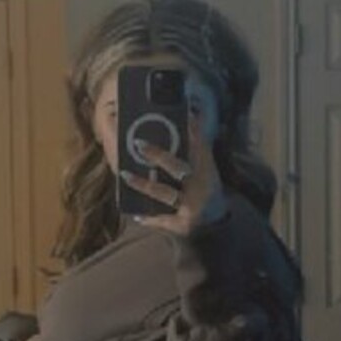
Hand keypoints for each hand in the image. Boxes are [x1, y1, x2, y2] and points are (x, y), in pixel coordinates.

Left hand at [121, 118, 227, 235]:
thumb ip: (198, 145)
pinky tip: (136, 215)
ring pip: (165, 193)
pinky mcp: (184, 225)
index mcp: (207, 170)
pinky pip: (163, 220)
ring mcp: (192, 206)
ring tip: (124, 174)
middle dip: (157, 156)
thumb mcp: (207, 167)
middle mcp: (201, 187)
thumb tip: (189, 115)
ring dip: (143, 184)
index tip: (175, 116)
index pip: (199, 146)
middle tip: (138, 143)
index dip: (189, 131)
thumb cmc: (206, 188)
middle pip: (177, 167)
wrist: (216, 222)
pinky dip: (150, 218)